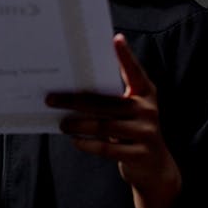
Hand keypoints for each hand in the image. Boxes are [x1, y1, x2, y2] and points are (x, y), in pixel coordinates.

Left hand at [46, 34, 181, 207]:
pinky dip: (87, 143)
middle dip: (75, 100)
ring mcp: (146, 133)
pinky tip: (75, 140)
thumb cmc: (134, 132)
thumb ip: (114, 98)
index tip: (115, 39)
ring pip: (104, 125)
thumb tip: (76, 87)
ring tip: (61, 123)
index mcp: (146, 94)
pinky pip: (107, 148)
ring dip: (78, 124)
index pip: (134, 72)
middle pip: (106, 102)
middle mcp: (148, 110)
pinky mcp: (139, 154)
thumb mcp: (131, 112)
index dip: (126, 56)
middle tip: (51, 99)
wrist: (155, 168)